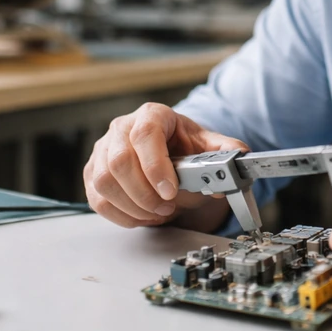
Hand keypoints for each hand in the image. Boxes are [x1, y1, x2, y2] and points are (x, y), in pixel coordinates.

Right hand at [84, 102, 248, 228]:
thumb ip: (226, 151)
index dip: (155, 166)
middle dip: (145, 194)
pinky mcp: (92, 172)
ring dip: (134, 206)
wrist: (169, 154)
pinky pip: (98, 199)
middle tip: (167, 208)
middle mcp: (122, 128)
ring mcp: (103, 150)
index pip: (146, 135)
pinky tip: (142, 216)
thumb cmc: (185, 147)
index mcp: (152, 115)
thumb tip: (239, 157)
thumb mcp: (209, 145)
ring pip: (105, 182)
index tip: (170, 191)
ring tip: (157, 213)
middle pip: (120, 162)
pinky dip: (122, 215)